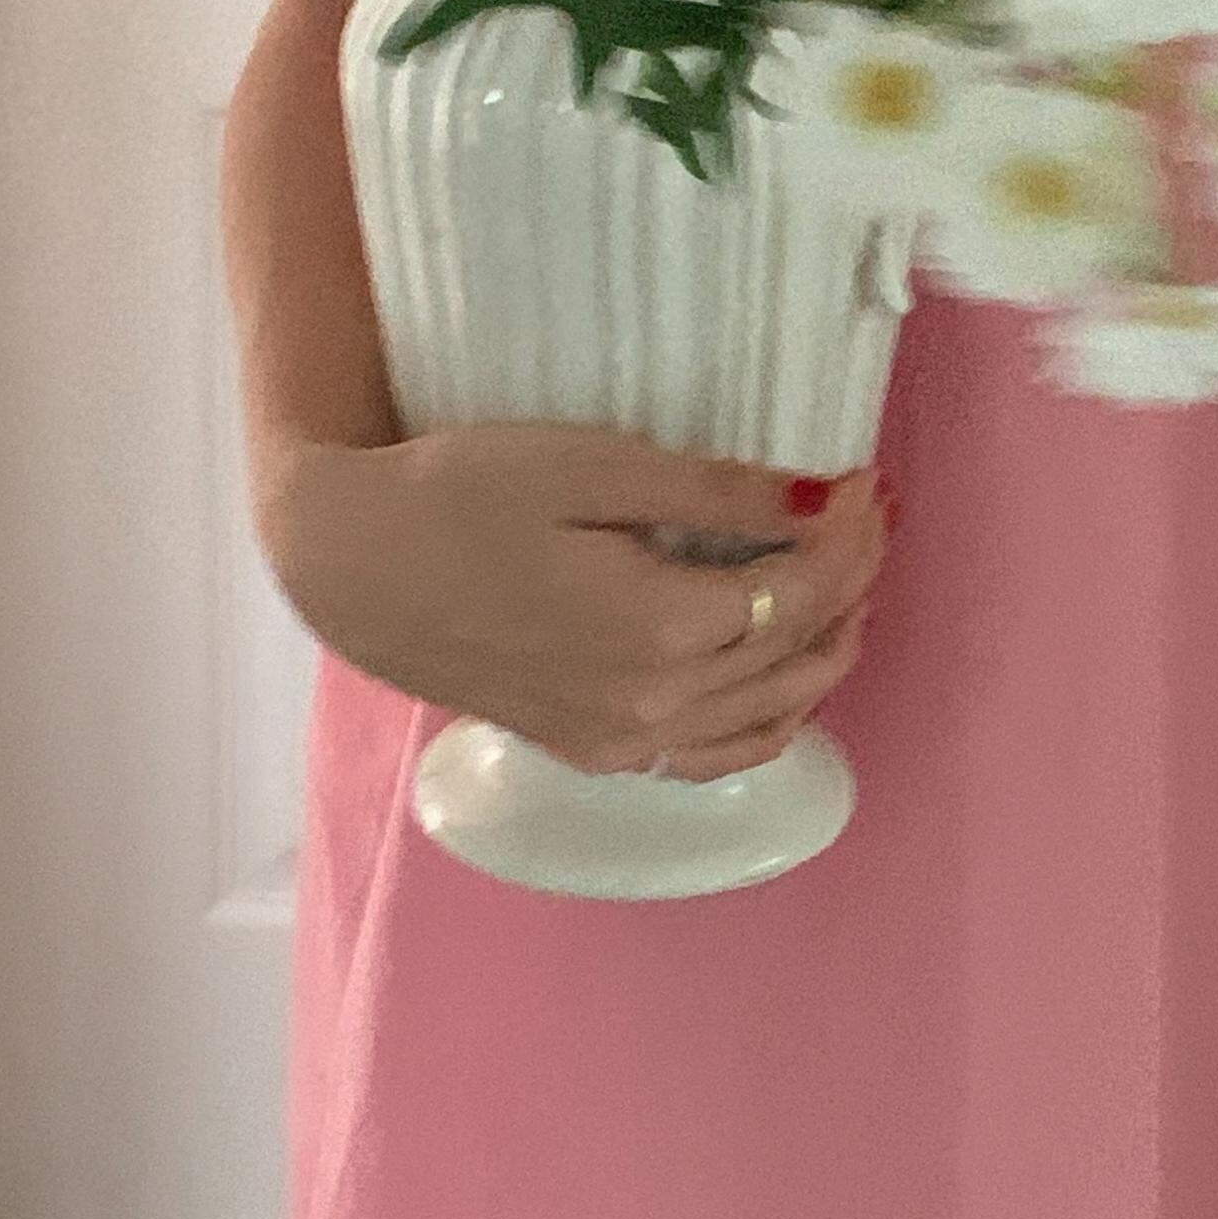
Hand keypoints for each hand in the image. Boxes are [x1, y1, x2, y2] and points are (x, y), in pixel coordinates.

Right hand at [262, 425, 891, 784]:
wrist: (347, 567)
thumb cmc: (456, 493)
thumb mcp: (588, 464)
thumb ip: (713, 490)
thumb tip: (822, 499)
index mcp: (663, 628)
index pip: (803, 589)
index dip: (852, 536)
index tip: (869, 481)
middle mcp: (656, 703)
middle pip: (797, 652)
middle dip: (852, 581)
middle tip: (870, 517)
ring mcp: (624, 740)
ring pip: (769, 715)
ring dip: (825, 652)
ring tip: (846, 585)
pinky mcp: (592, 751)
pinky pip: (711, 754)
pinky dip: (769, 720)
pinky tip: (783, 680)